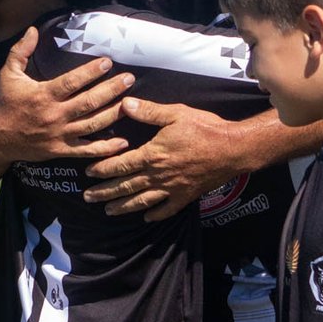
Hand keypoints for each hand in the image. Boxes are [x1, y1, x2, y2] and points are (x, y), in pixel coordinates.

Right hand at [0, 27, 134, 162]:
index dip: (91, 72)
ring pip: (92, 124)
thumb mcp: (8, 74)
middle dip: (111, 90)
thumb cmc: (5, 103)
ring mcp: (59, 134)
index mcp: (43, 95)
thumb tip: (33, 29)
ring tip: (131, 103)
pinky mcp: (61, 150)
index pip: (72, 82)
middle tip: (129, 79)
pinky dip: (105, 148)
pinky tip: (123, 143)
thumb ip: (21, 51)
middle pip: (88, 102)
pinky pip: (87, 150)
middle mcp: (54, 115)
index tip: (108, 62)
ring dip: (113, 114)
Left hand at [82, 98, 241, 218]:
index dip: (103, 168)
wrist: (234, 149)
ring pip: (142, 201)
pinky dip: (155, 214)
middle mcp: (159, 175)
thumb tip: (124, 104)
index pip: (121, 164)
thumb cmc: (205, 128)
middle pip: (126, 186)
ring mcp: (172, 188)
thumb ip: (149, 111)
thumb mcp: (175, 113)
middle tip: (88, 198)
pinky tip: (147, 218)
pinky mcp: (187, 196)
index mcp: (153, 154)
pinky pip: (167, 209)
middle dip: (105, 193)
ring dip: (123, 207)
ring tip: (108, 211)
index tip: (88, 172)